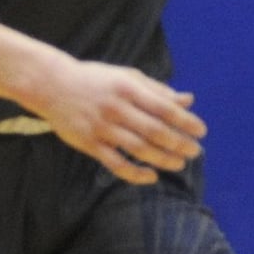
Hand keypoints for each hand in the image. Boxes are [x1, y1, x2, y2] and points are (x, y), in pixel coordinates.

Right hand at [35, 60, 206, 184]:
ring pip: (138, 148)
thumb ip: (157, 90)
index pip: (163, 107)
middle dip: (179, 143)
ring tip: (180, 164)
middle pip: (154, 130)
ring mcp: (102, 127)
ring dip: (162, 159)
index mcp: (128, 88)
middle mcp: (116, 108)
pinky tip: (151, 176)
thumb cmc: (95, 79)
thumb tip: (188, 100)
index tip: (201, 131)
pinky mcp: (90, 144)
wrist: (52, 85)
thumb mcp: (126, 77)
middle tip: (195, 151)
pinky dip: (135, 173)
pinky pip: (116, 163)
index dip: (184, 121)